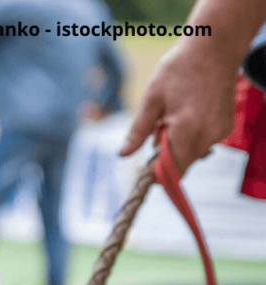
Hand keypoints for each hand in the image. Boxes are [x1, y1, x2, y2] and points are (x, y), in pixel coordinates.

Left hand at [119, 39, 237, 175]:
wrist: (214, 47)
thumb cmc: (178, 69)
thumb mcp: (151, 99)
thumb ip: (138, 131)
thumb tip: (123, 155)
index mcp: (187, 131)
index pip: (170, 170)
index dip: (154, 173)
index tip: (143, 168)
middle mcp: (207, 136)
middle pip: (180, 164)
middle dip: (164, 156)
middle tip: (157, 128)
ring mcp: (219, 132)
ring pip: (191, 154)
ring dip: (176, 145)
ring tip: (172, 116)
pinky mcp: (225, 127)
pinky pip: (202, 143)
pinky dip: (190, 136)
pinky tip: (187, 114)